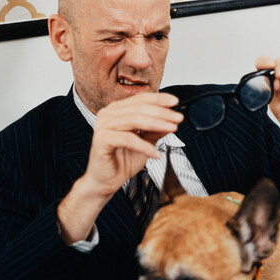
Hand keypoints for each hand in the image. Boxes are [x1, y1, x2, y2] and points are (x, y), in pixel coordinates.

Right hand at [57, 92, 181, 242]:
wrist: (106, 181)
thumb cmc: (123, 160)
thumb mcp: (146, 142)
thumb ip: (156, 130)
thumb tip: (173, 119)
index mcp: (117, 110)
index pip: (140, 99)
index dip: (159, 99)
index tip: (176, 102)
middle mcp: (108, 114)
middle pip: (139, 108)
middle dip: (162, 113)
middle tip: (178, 118)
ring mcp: (103, 126)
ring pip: (134, 120)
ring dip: (157, 124)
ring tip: (173, 129)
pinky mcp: (101, 140)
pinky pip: (128, 139)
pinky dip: (145, 146)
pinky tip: (157, 153)